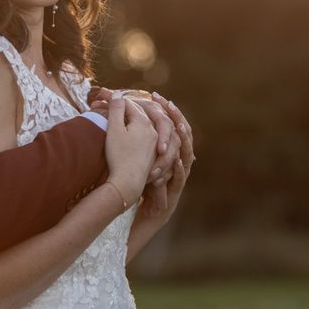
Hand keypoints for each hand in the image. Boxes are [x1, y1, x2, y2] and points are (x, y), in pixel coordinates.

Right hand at [91, 89, 179, 185]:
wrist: (128, 183)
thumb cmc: (119, 156)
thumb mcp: (114, 130)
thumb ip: (116, 110)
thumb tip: (117, 94)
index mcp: (143, 121)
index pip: (126, 104)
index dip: (111, 100)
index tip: (98, 98)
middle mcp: (152, 130)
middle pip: (135, 113)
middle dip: (119, 108)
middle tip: (101, 105)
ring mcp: (153, 143)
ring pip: (141, 124)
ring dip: (128, 119)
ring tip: (116, 117)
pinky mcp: (151, 154)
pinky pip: (144, 136)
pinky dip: (134, 131)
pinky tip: (127, 134)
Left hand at [140, 93, 194, 220]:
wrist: (142, 214)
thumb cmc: (138, 185)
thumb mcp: (136, 157)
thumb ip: (135, 139)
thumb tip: (122, 113)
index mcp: (167, 153)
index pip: (171, 126)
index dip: (167, 110)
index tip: (157, 95)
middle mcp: (176, 163)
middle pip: (183, 137)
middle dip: (178, 119)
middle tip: (171, 105)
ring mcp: (177, 178)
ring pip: (185, 156)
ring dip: (182, 140)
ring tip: (178, 127)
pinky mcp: (174, 194)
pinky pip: (180, 180)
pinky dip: (180, 170)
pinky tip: (178, 160)